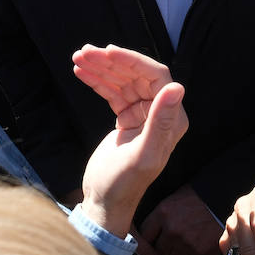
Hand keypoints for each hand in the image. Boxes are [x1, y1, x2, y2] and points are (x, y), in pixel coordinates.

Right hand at [73, 44, 187, 244]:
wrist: (104, 203)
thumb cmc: (124, 184)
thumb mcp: (142, 155)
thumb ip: (159, 122)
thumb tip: (176, 88)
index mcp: (171, 120)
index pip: (156, 77)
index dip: (133, 61)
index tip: (108, 52)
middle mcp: (160, 113)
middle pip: (137, 75)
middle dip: (111, 62)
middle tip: (84, 53)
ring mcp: (142, 115)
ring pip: (122, 81)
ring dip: (101, 68)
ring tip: (78, 58)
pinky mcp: (126, 118)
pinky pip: (113, 92)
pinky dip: (97, 81)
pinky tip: (81, 71)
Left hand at [141, 184, 220, 254]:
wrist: (224, 197)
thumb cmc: (200, 196)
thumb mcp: (175, 199)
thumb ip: (161, 217)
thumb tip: (149, 236)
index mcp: (163, 213)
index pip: (145, 235)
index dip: (149, 241)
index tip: (153, 244)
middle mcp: (172, 229)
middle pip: (160, 252)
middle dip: (168, 248)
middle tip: (178, 240)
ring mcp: (186, 242)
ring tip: (192, 242)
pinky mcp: (201, 252)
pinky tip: (201, 247)